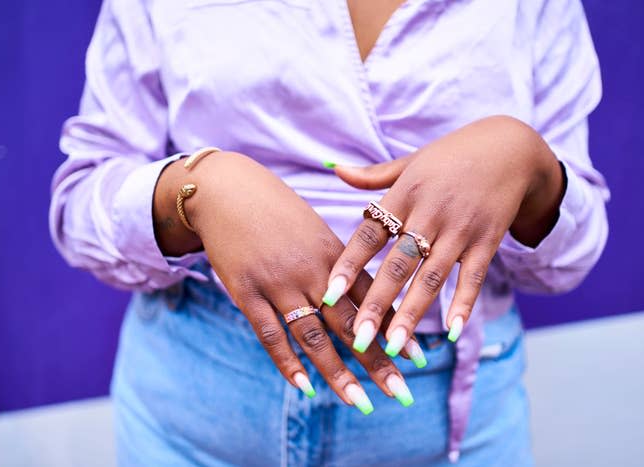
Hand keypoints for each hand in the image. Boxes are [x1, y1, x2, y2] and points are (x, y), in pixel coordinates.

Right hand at [154, 151, 420, 411]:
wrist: (226, 189)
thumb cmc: (274, 208)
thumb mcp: (313, 228)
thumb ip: (334, 261)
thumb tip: (356, 292)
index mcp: (335, 253)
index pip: (372, 297)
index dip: (395, 328)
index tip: (418, 358)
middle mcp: (313, 271)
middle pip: (351, 323)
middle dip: (378, 361)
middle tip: (402, 395)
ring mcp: (279, 283)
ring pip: (314, 336)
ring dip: (339, 373)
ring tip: (362, 404)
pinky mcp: (246, 291)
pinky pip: (270, 334)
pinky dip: (287, 363)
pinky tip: (305, 387)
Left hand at [323, 116, 564, 354]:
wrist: (509, 147)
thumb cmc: (450, 156)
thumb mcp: (410, 161)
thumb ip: (373, 175)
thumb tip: (335, 170)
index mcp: (404, 194)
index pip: (369, 235)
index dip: (348, 266)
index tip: (328, 295)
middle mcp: (430, 213)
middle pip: (397, 265)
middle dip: (376, 304)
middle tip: (358, 338)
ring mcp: (460, 228)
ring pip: (432, 277)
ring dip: (412, 313)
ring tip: (395, 346)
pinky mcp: (488, 240)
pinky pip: (473, 276)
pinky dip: (463, 303)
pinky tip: (451, 331)